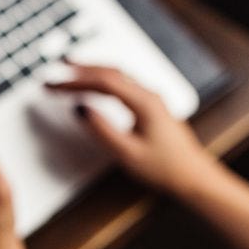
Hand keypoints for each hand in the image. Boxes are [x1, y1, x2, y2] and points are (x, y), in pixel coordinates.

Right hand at [47, 65, 219, 196]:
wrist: (194, 178)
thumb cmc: (166, 168)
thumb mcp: (128, 154)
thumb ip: (102, 130)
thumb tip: (80, 110)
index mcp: (144, 103)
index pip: (103, 82)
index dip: (75, 81)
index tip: (54, 84)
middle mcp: (149, 95)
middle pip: (110, 72)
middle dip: (80, 70)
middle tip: (56, 71)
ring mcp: (151, 99)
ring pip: (118, 75)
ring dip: (92, 71)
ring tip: (70, 70)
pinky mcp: (151, 107)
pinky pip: (124, 84)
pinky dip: (104, 80)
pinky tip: (96, 84)